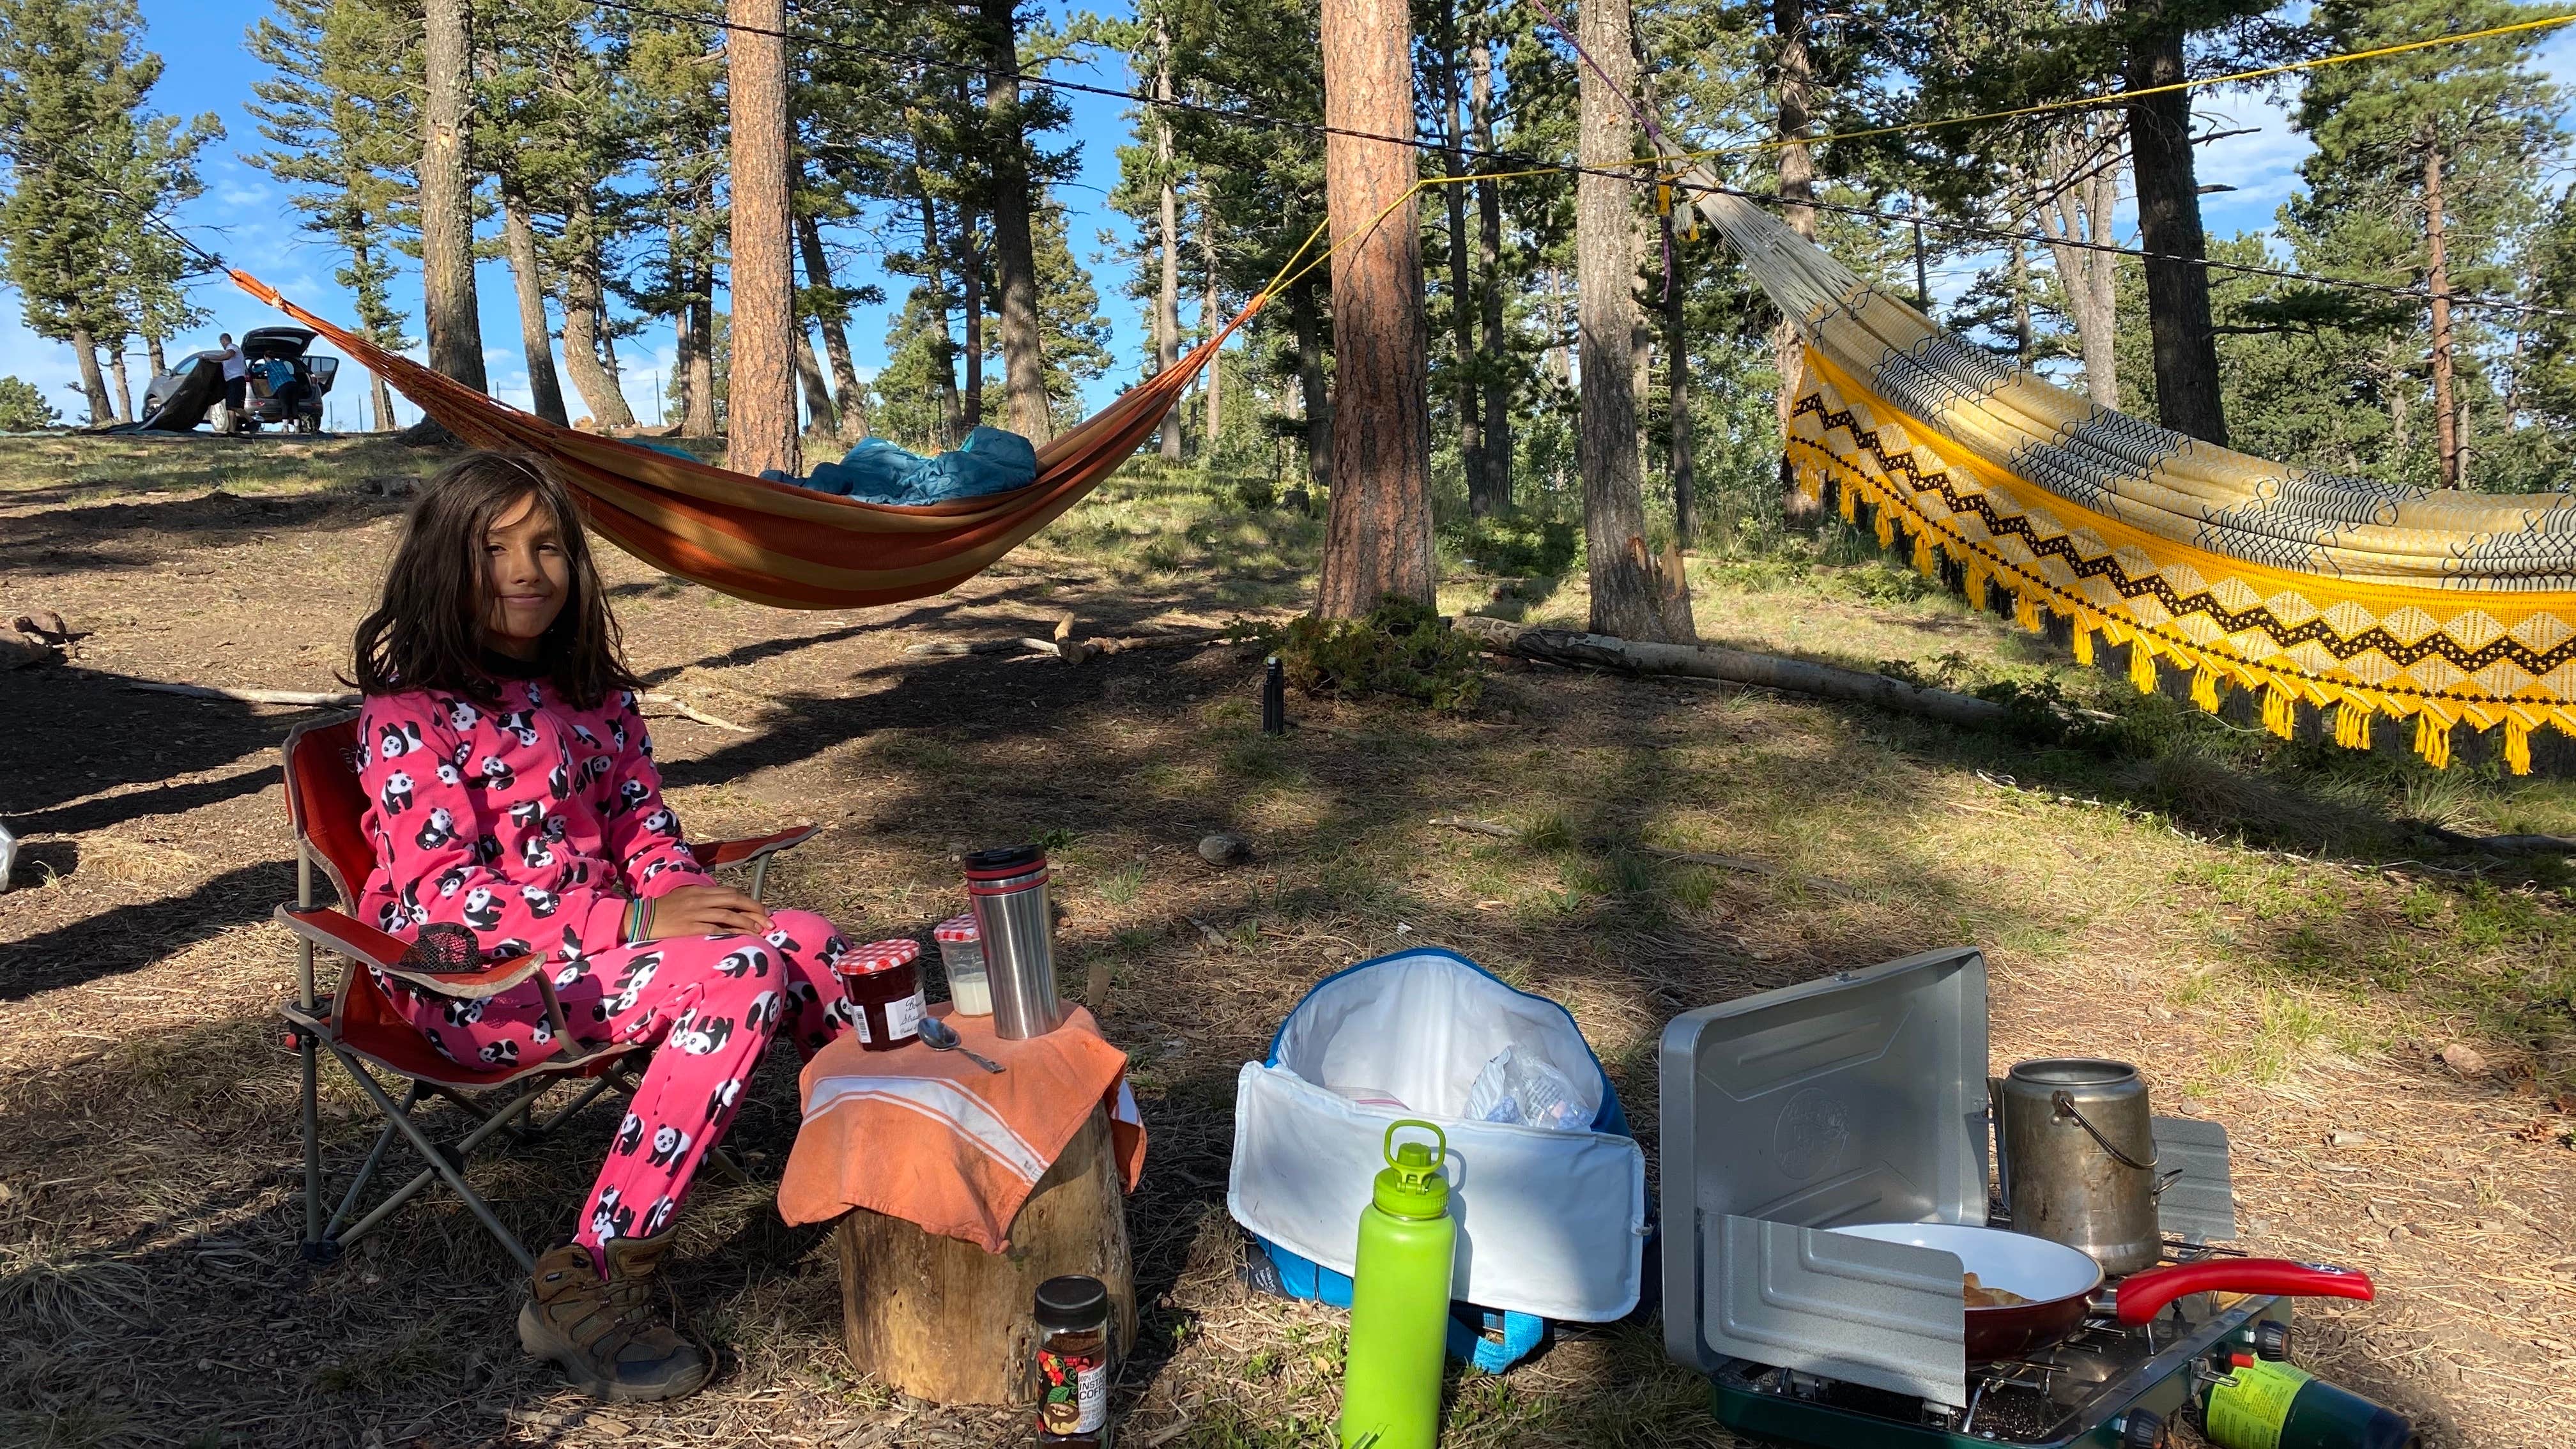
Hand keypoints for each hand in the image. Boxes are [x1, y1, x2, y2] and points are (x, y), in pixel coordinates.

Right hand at [639, 885, 770, 939]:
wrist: (640, 919)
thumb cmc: (663, 911)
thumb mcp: (684, 899)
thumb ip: (703, 900)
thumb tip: (723, 907)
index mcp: (699, 891)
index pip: (731, 893)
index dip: (749, 901)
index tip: (763, 911)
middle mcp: (700, 899)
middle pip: (734, 900)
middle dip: (755, 910)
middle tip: (770, 921)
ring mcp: (695, 913)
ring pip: (728, 915)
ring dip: (748, 923)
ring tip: (761, 932)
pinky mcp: (689, 928)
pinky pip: (715, 929)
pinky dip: (731, 934)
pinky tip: (741, 940)